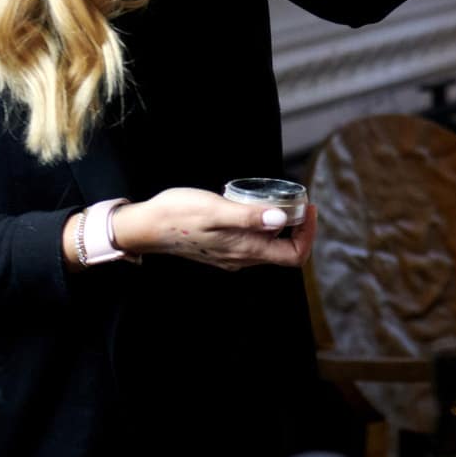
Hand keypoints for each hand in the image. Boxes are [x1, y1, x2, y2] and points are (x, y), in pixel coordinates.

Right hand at [110, 188, 316, 271]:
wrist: (147, 226)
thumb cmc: (179, 213)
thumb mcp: (216, 209)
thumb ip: (249, 217)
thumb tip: (282, 221)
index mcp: (244, 251)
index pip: (293, 256)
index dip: (308, 233)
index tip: (308, 207)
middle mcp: (241, 258)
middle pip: (284, 251)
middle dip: (299, 227)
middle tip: (299, 199)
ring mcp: (231, 254)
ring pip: (269, 246)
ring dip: (282, 225)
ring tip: (281, 198)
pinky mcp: (222, 247)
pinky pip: (253, 241)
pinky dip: (264, 224)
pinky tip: (255, 205)